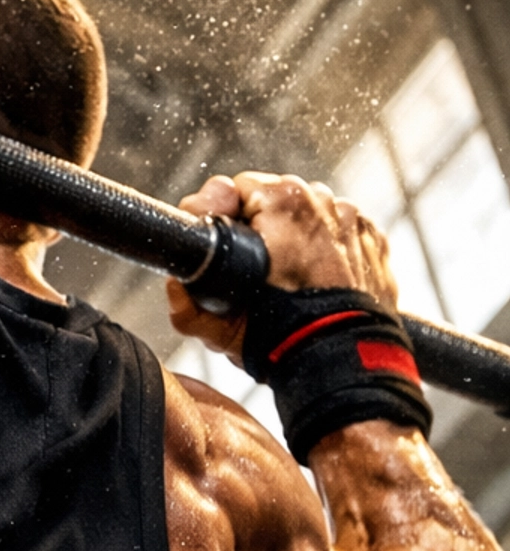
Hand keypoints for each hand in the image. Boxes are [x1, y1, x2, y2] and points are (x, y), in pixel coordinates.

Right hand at [167, 170, 399, 361]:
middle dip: (261, 227)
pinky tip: (317, 281)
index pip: (238, 187)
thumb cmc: (281, 338)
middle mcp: (322, 200)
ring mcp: (352, 219)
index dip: (223, 213)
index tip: (225, 240)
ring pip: (309, 215)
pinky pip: (339, 234)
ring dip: (295, 238)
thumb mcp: (215, 326)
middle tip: (257, 269)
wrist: (339, 363)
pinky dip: (327, 252)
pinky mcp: (373, 240)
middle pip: (275, 200)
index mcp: (284, 200)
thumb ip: (183, 302)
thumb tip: (177, 285)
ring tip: (288, 277)